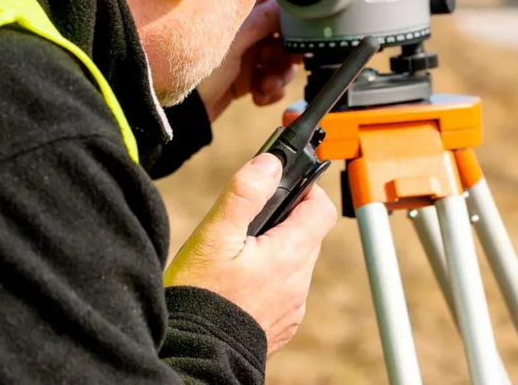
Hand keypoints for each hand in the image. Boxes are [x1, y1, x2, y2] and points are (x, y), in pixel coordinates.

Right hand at [163, 153, 338, 353]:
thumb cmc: (202, 296)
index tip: (284, 185)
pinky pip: (285, 291)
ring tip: (239, 253)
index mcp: (290, 254)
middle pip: (309, 234)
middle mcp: (299, 282)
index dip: (307, 190)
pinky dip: (270, 279)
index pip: (322, 209)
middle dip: (286, 219)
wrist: (195, 354)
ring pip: (296, 263)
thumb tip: (270, 162)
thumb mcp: (215, 234)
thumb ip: (245, 193)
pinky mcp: (281, 325)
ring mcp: (292, 306)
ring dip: (277, 251)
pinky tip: (239, 282)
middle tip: (251, 220)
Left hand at [198, 0, 302, 120]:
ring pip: (279, 57)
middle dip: (287, 50)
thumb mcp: (234, 41)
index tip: (294, 26)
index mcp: (235, 11)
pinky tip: (260, 96)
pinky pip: (270, 79)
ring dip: (281, 73)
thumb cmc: (197, 71)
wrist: (181, 114)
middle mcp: (241, 29)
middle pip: (281, 31)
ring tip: (268, 85)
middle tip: (287, 61)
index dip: (287, 12)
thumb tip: (290, 1)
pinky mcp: (244, 78)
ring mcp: (243, 54)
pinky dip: (271, 89)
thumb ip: (264, 19)